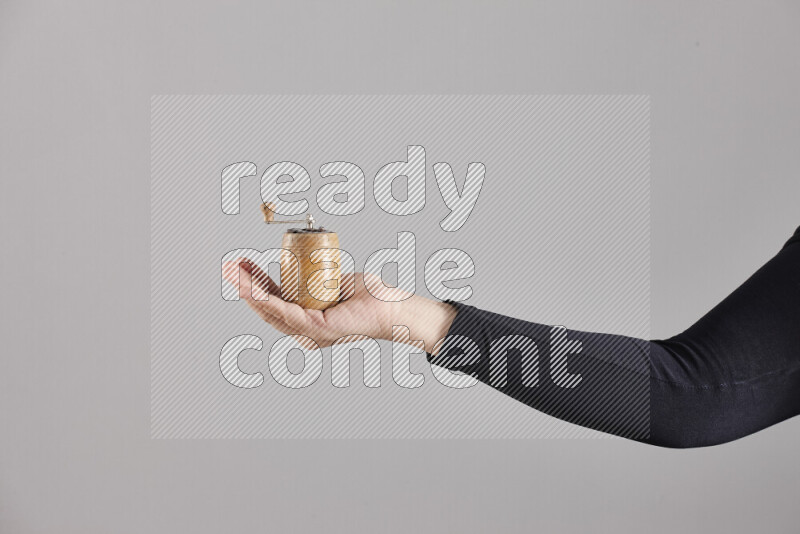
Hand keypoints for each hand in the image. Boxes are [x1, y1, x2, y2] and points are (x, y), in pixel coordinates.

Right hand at [222, 260, 455, 352]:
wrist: (390, 306)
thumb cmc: (368, 296)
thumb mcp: (332, 283)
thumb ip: (315, 279)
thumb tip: (304, 262)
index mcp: (306, 322)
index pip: (273, 304)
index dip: (254, 286)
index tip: (242, 266)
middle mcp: (304, 332)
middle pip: (266, 309)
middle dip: (244, 286)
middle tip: (229, 267)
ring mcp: (310, 333)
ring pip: (271, 311)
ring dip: (249, 291)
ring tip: (235, 273)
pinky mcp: (318, 329)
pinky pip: (286, 313)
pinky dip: (268, 300)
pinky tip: (254, 289)